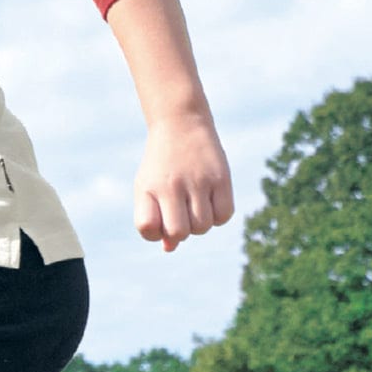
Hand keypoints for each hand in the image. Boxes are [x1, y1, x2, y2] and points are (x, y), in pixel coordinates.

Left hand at [133, 112, 234, 251]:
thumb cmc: (161, 165)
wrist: (181, 123)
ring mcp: (198, 181)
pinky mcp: (221, 177)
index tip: (158, 220)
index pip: (147, 228)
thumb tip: (170, 248)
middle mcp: (171, 185)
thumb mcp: (149, 188)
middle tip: (181, 214)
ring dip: (200, 225)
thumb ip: (155, 219)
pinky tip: (212, 203)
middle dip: (181, 232)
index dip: (154, 233)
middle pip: (179, 232)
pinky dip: (218, 217)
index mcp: (148, 188)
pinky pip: (224, 215)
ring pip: (203, 227)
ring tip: (196, 206)